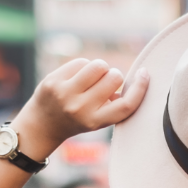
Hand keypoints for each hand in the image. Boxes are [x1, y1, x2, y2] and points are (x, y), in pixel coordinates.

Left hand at [13, 59, 149, 156]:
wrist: (42, 125)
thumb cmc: (77, 119)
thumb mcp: (97, 119)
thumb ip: (113, 104)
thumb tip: (135, 78)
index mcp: (96, 122)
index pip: (126, 104)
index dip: (140, 87)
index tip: (145, 74)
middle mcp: (80, 109)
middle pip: (114, 77)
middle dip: (114, 76)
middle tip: (104, 84)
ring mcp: (65, 93)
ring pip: (99, 65)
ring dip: (101, 68)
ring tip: (92, 78)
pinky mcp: (54, 80)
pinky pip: (81, 62)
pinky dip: (84, 66)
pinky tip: (77, 77)